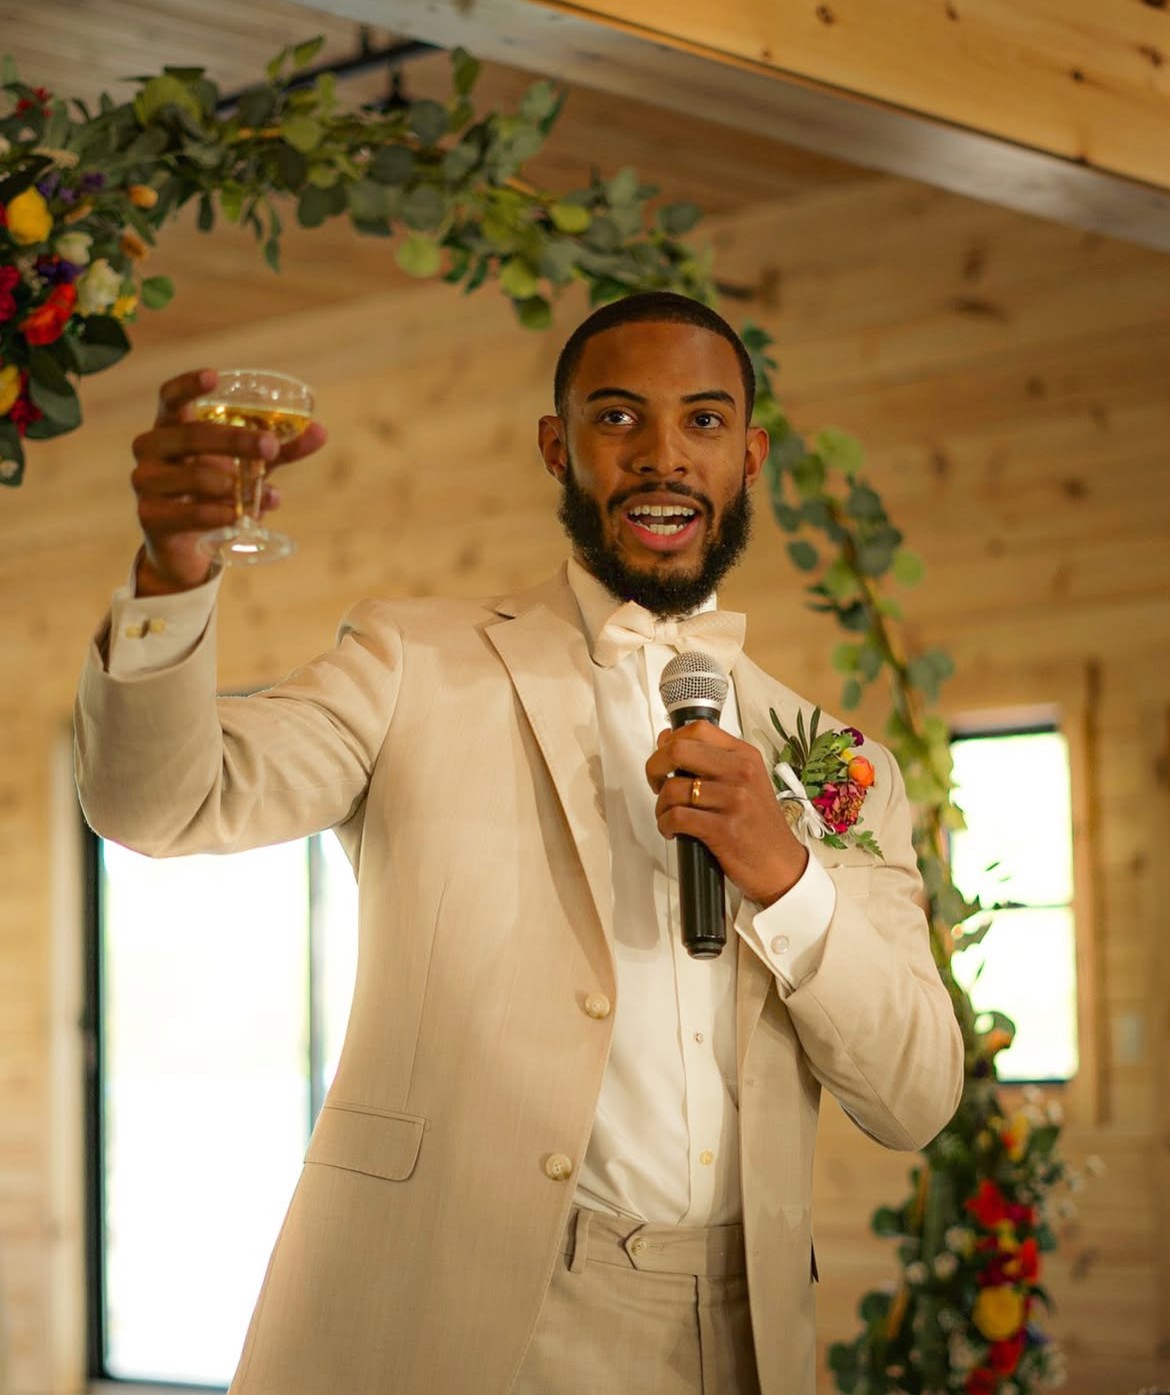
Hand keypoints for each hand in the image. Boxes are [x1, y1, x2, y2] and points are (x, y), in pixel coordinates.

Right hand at [130, 368, 327, 594]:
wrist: (186, 547)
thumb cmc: (214, 492)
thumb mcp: (248, 468)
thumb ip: (281, 450)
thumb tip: (320, 431)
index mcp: (172, 427)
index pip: (170, 397)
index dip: (188, 385)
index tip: (214, 376)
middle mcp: (152, 450)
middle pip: (189, 435)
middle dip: (233, 440)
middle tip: (270, 446)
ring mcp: (146, 483)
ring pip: (188, 477)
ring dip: (228, 484)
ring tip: (257, 494)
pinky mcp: (151, 518)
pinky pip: (184, 514)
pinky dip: (215, 514)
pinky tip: (238, 517)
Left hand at [646, 721, 807, 906]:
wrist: (781, 864)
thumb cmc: (758, 824)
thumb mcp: (746, 781)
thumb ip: (711, 760)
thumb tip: (668, 739)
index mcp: (745, 755)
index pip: (698, 729)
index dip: (671, 741)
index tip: (665, 759)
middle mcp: (741, 772)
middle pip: (678, 751)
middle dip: (655, 767)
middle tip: (656, 784)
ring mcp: (734, 800)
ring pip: (673, 788)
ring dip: (661, 805)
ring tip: (669, 815)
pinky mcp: (723, 829)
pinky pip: (676, 817)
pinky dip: (665, 824)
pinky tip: (672, 830)